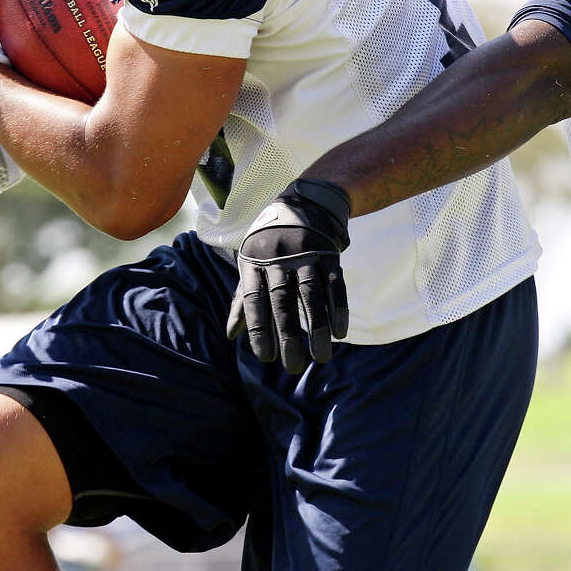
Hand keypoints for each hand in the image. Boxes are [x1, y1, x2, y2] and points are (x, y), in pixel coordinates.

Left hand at [227, 178, 350, 374]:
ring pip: (311, 296)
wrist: (303, 203)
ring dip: (317, 329)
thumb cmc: (268, 243)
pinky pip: (335, 285)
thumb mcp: (249, 262)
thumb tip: (231, 335)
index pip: (254, 300)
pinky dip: (338, 309)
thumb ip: (242, 298)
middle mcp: (278, 258)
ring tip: (321, 357)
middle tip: (292, 367)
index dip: (259, 329)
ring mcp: (305, 254)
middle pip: (283, 302)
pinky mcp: (328, 253)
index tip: (266, 357)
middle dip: (288, 336)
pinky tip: (339, 332)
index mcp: (254, 262)